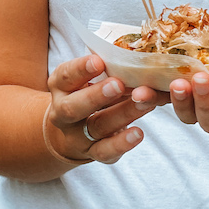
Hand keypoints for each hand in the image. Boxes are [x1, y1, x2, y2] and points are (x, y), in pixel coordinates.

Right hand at [45, 54, 168, 163]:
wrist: (71, 131)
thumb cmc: (88, 91)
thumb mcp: (88, 77)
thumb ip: (110, 68)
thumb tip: (147, 56)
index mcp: (61, 86)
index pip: (66, 75)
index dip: (81, 69)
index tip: (99, 61)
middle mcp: (63, 112)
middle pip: (74, 107)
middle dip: (96, 95)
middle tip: (118, 84)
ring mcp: (77, 136)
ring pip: (97, 127)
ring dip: (122, 114)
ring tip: (145, 102)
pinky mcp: (92, 153)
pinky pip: (105, 152)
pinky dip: (121, 144)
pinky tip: (138, 133)